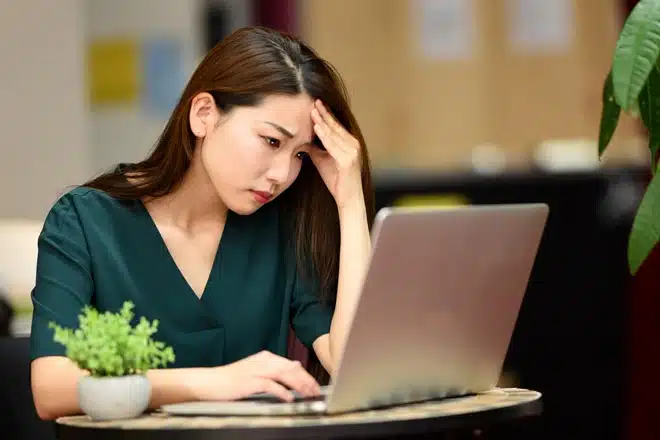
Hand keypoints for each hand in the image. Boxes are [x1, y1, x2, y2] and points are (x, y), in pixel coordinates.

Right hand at [192, 351, 320, 401]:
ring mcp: (256, 370)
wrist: (209, 381)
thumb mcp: (255, 370)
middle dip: (306, 380)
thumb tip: (295, 367)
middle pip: (291, 368)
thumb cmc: (231, 379)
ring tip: (308, 394)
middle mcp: (263, 361)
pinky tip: (289, 398)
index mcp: (265, 357)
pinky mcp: (249, 381)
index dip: (305, 375)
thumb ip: (274, 369)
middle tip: (315, 392)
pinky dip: (282, 391)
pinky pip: (270, 385)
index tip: (314, 385)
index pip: (291, 364)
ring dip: (298, 384)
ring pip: (284, 374)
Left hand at [309, 100, 363, 209]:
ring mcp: (352, 152)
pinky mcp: (348, 160)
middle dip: (324, 113)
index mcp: (349, 143)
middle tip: (313, 100)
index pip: (335, 125)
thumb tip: (300, 139)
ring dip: (323, 121)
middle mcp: (353, 145)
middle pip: (335, 126)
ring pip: (334, 133)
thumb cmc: (337, 181)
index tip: (315, 103)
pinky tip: (316, 127)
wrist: (348, 199)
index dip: (325, 114)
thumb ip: (314, 148)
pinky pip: (333, 145)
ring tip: (313, 110)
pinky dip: (324, 135)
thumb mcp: (322, 160)